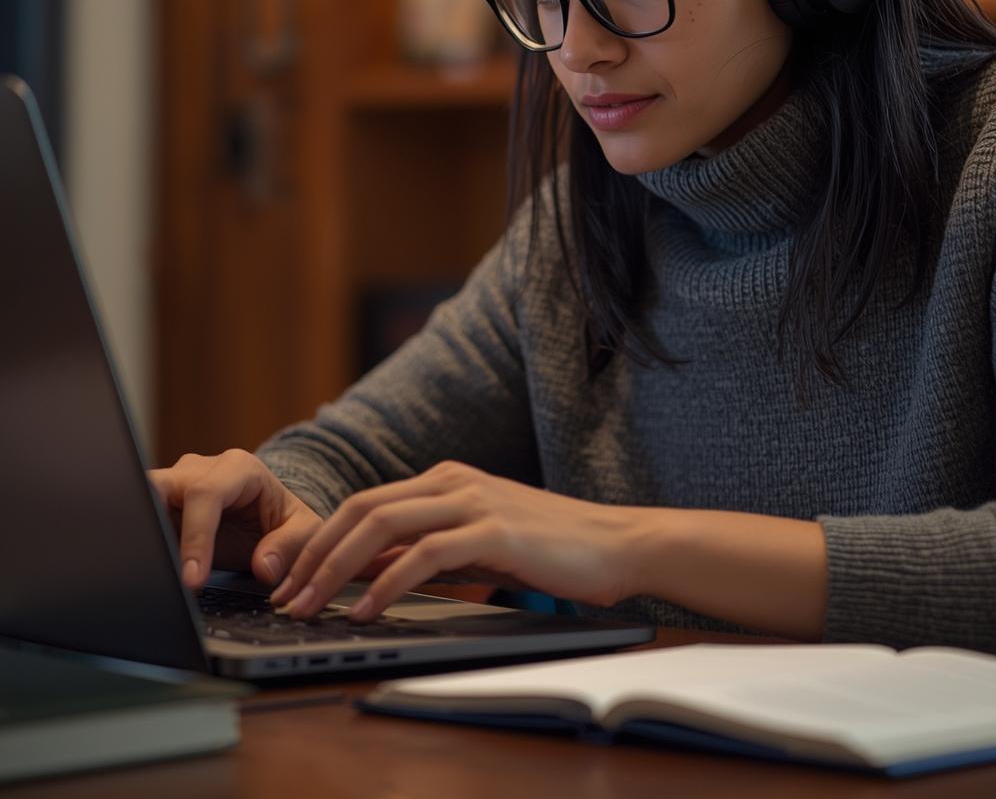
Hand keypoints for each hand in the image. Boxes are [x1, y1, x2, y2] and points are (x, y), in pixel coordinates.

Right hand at [148, 448, 322, 588]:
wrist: (268, 518)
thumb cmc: (284, 521)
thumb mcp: (305, 531)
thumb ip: (291, 546)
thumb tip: (264, 566)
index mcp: (238, 467)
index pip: (206, 494)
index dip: (196, 536)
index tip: (193, 578)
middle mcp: (200, 469)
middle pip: (160, 486)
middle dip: (149, 522)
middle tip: (149, 567)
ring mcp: (174, 484)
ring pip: (139, 497)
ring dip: (137, 530)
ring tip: (136, 568)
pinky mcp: (157, 504)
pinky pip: (137, 517)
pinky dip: (136, 539)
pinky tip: (134, 565)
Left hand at [269, 461, 639, 620]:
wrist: (614, 543)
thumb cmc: (549, 547)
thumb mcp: (475, 544)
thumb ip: (424, 550)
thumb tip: (366, 573)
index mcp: (446, 479)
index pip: (365, 504)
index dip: (322, 541)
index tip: (293, 581)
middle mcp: (453, 481)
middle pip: (362, 509)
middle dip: (315, 555)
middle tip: (286, 597)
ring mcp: (472, 501)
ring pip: (383, 525)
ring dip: (336, 569)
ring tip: (310, 607)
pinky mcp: (493, 529)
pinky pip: (424, 554)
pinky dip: (386, 582)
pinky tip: (366, 610)